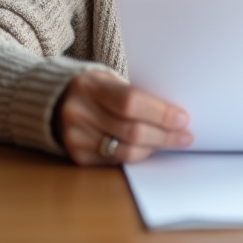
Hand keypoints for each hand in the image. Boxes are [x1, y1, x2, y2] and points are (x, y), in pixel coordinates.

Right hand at [55, 69, 192, 165]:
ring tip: (171, 142)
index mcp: (90, 86)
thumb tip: (175, 115)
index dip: (160, 113)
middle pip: (131, 131)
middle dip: (164, 135)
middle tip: (185, 135)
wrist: (58, 101)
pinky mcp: (77, 156)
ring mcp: (75, 136)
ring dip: (153, 148)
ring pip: (125, 151)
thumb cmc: (96, 90)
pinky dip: (136, 156)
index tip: (182, 119)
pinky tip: (147, 148)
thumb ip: (136, 95)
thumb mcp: (110, 81)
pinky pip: (116, 161)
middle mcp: (78, 111)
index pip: (130, 102)